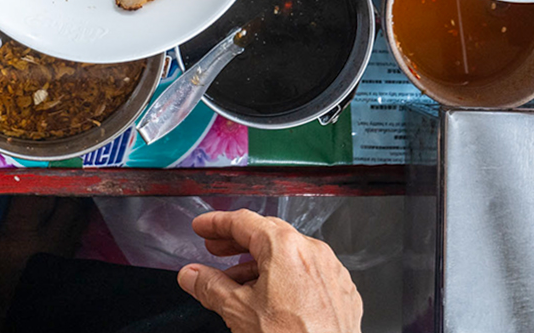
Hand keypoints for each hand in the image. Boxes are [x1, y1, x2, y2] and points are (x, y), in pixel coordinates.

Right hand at [176, 209, 361, 332]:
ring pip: (289, 255)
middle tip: (215, 249)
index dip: (216, 223)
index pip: (243, 222)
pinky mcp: (342, 293)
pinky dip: (286, 278)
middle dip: (237, 241)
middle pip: (267, 234)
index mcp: (286, 247)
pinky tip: (271, 298)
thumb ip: (210, 287)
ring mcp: (331, 272)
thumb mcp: (238, 311)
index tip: (203, 227)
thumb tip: (192, 275)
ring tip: (237, 282)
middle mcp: (313, 252)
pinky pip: (309, 274)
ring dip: (260, 264)